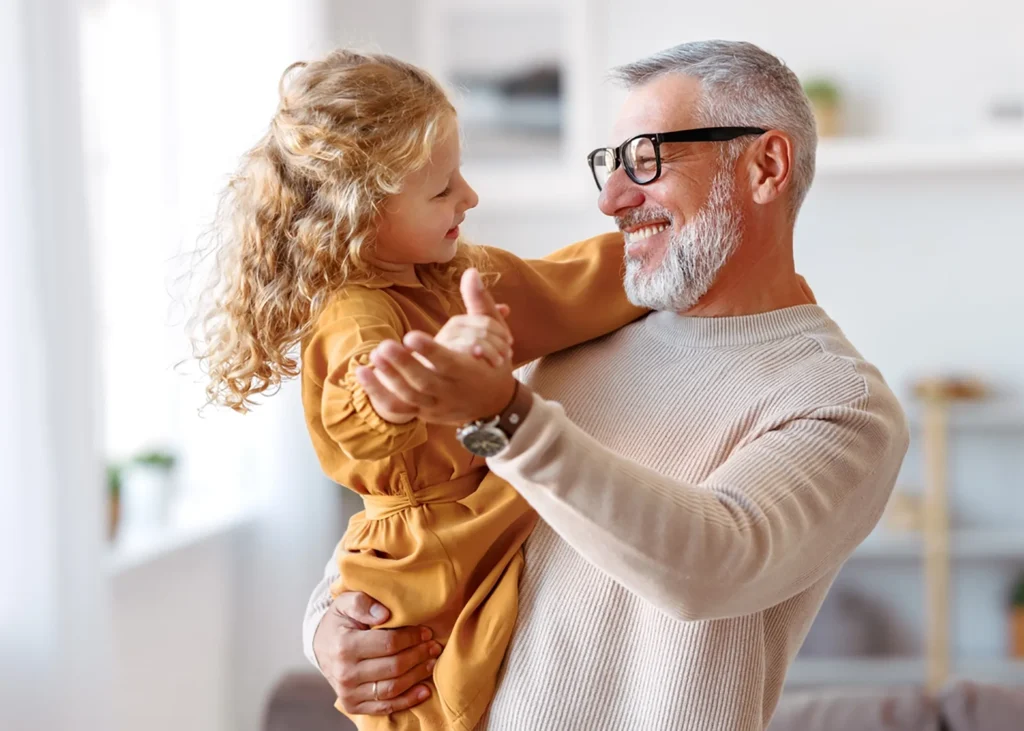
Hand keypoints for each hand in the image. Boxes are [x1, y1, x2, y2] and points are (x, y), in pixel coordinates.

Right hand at [313, 591, 441, 715]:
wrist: (321, 646)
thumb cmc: (339, 622)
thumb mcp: (345, 603)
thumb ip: (363, 603)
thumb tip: (384, 614)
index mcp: (344, 646)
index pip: (388, 644)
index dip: (411, 638)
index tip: (425, 631)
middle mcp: (345, 673)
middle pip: (394, 667)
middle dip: (418, 656)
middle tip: (434, 647)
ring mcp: (348, 692)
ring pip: (392, 688)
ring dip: (417, 676)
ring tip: (431, 663)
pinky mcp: (352, 705)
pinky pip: (385, 707)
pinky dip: (407, 700)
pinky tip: (423, 691)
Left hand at [355, 269, 516, 424]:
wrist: (494, 404)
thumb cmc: (493, 363)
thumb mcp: (495, 334)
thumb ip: (480, 303)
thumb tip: (471, 272)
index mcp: (470, 372)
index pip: (449, 364)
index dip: (430, 351)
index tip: (410, 336)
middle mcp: (452, 392)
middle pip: (425, 382)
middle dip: (403, 365)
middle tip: (383, 346)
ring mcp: (436, 405)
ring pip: (410, 398)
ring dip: (389, 378)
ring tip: (373, 354)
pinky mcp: (423, 412)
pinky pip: (398, 409)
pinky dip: (378, 394)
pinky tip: (362, 372)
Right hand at [434, 311, 513, 368]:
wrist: (456, 398)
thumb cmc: (472, 371)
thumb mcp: (485, 348)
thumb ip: (492, 327)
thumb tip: (505, 308)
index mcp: (458, 326)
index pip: (480, 318)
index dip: (498, 328)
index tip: (510, 341)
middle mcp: (447, 334)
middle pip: (473, 327)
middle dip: (494, 340)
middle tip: (507, 354)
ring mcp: (438, 348)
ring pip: (466, 338)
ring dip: (487, 348)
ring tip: (498, 362)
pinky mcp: (434, 362)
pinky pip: (454, 352)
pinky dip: (471, 354)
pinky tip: (482, 362)